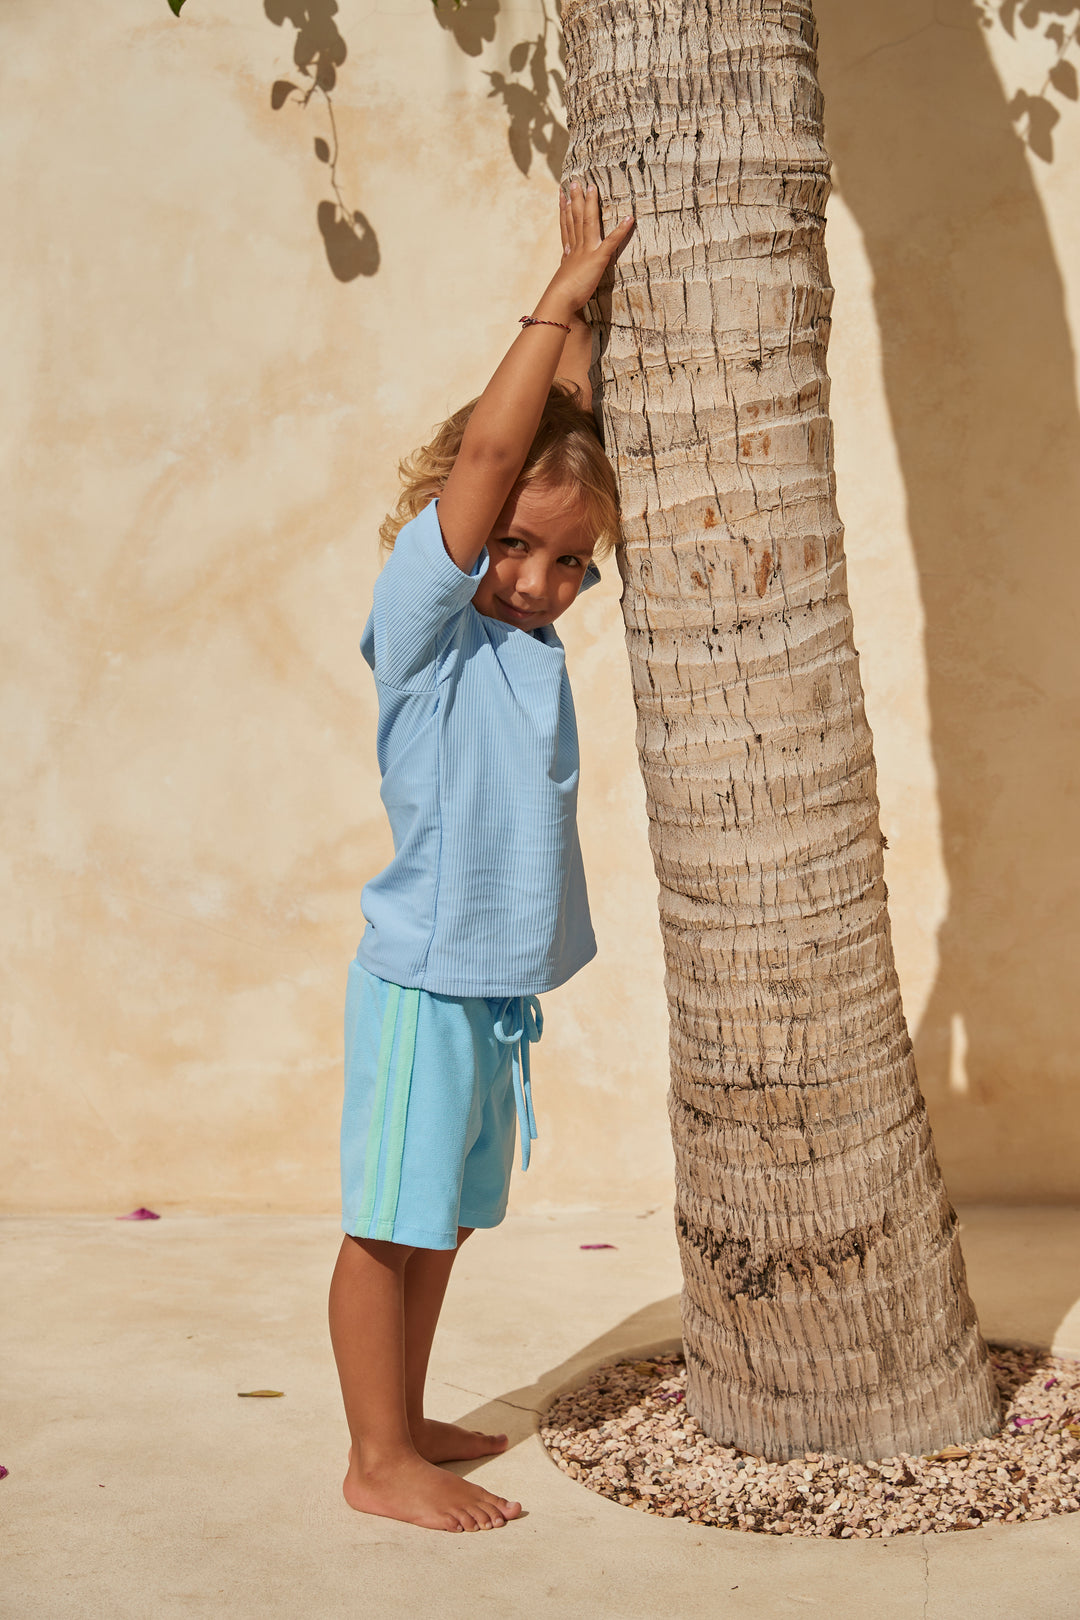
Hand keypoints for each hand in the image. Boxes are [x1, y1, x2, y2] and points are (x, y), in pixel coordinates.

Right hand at [534, 181, 633, 322]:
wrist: (559, 302)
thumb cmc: (561, 302)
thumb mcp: (565, 289)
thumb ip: (567, 279)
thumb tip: (567, 285)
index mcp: (569, 256)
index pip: (567, 229)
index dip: (564, 212)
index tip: (562, 197)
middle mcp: (576, 250)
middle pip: (575, 220)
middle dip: (575, 200)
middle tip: (574, 182)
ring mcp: (587, 252)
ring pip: (588, 222)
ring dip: (590, 204)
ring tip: (593, 188)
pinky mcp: (598, 259)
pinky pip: (612, 242)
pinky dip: (621, 230)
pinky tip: (629, 218)